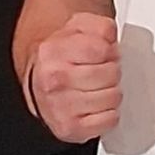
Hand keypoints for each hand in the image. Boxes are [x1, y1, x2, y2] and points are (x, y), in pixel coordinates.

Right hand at [29, 12, 120, 142]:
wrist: (42, 82)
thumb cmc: (62, 57)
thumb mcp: (77, 28)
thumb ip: (99, 25)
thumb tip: (111, 35)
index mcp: (53, 52)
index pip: (103, 50)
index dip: (110, 51)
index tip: (104, 54)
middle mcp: (53, 81)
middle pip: (111, 75)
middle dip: (112, 71)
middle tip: (101, 72)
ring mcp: (60, 107)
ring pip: (113, 97)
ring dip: (111, 92)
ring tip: (98, 87)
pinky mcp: (70, 129)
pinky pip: (110, 120)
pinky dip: (109, 113)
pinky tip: (97, 105)